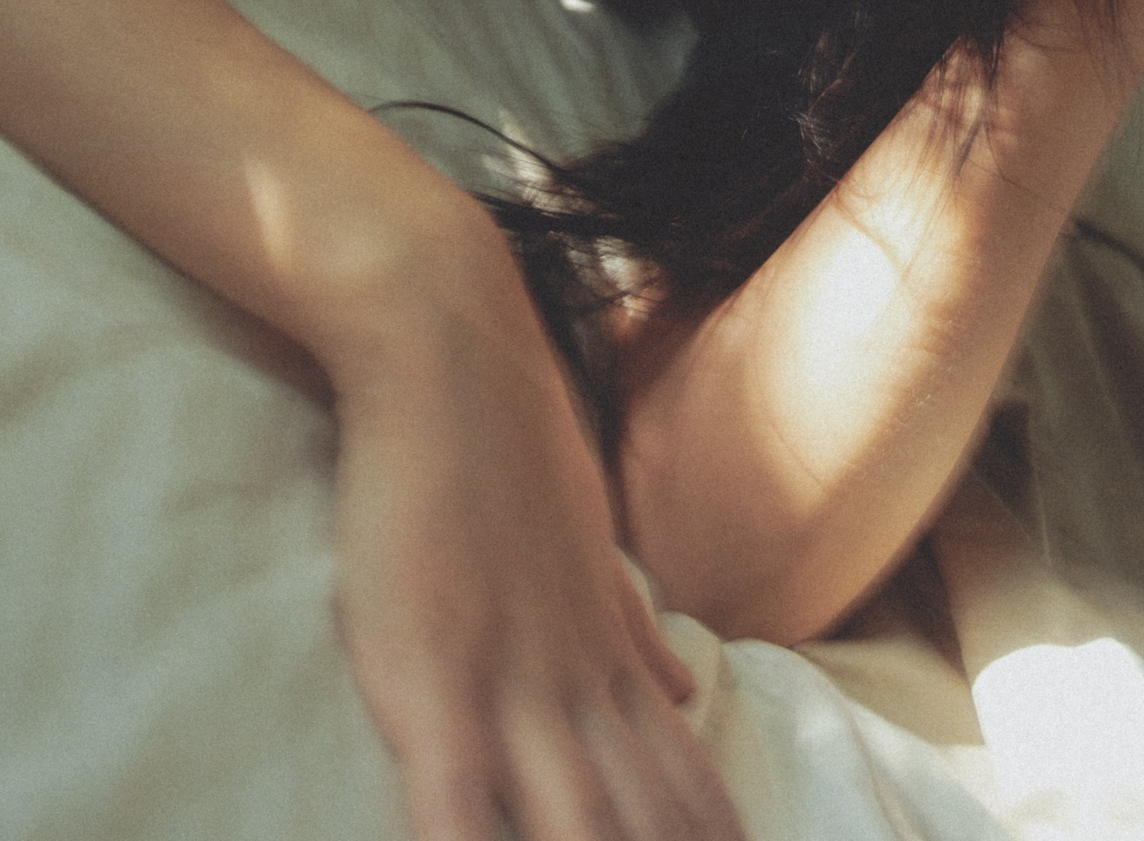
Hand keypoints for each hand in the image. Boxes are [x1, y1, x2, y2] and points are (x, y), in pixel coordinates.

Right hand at [328, 289, 745, 840]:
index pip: (679, 782)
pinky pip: (457, 811)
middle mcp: (575, 686)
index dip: (709, 837)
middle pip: (640, 826)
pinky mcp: (435, 688)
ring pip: (575, 834)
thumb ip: (630, 624)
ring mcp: (512, 689)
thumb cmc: (507, 443)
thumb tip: (687, 688)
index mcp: (605, 655)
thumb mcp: (585, 541)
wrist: (450, 351)